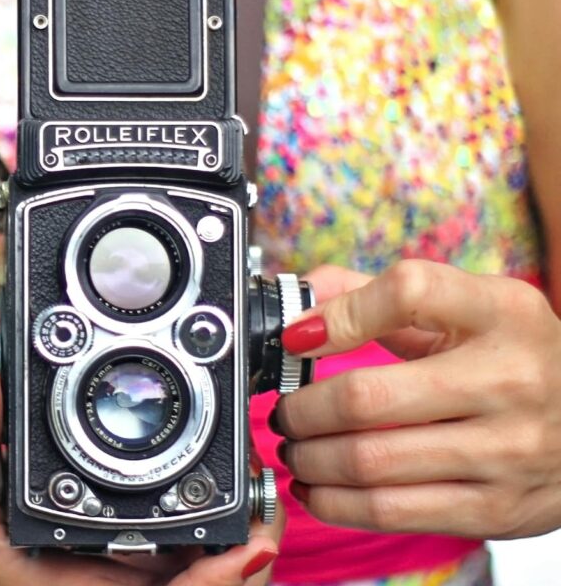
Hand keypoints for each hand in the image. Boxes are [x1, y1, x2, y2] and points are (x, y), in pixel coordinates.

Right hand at [0, 368, 284, 584]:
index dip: (211, 582)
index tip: (248, 548)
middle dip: (242, 559)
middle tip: (267, 510)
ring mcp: (124, 578)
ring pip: (198, 576)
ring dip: (234, 543)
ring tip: (255, 494)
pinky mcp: (131, 562)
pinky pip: (185, 558)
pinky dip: (213, 533)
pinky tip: (230, 495)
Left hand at [272, 260, 560, 538]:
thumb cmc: (519, 360)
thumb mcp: (472, 308)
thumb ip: (382, 296)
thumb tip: (300, 306)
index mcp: (502, 313)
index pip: (408, 291)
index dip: (336, 315)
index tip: (295, 338)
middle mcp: (511, 380)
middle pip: (364, 397)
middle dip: (300, 410)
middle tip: (284, 412)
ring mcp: (507, 451)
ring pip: (367, 461)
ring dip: (307, 458)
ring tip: (295, 448)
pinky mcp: (496, 509)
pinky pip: (388, 511)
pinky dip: (332, 502)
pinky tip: (315, 487)